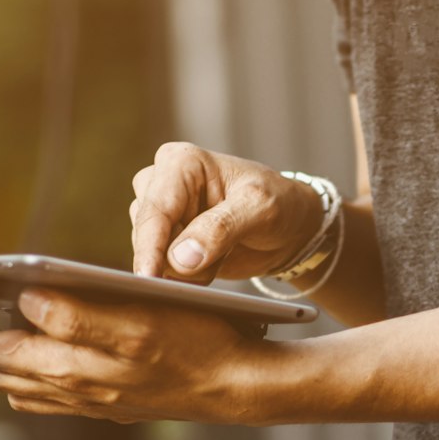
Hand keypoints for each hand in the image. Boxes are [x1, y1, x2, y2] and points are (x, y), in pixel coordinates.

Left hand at [0, 289, 282, 422]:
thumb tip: (26, 303)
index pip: (0, 352)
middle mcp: (81, 393)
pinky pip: (50, 400)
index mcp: (84, 370)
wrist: (240, 386)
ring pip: (20, 390)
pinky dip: (27, 378)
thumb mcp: (142, 318)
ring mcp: (93, 404)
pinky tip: (34, 356)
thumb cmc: (201, 342)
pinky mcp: (109, 406)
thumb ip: (79, 315)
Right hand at [130, 141, 324, 280]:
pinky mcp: (166, 241)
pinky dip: (191, 276)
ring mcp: (162, 215)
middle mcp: (161, 184)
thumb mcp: (261, 209)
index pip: (156, 209)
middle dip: (180, 258)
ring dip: (191, 267)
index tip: (148, 277)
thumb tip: (180, 259)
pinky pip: (164, 270)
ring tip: (226, 248)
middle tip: (225, 251)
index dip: (150, 246)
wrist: (290, 228)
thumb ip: (221, 229)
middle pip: (148, 235)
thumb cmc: (280, 204)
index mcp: (180, 162)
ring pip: (154, 256)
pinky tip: (216, 261)